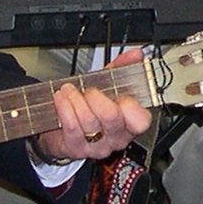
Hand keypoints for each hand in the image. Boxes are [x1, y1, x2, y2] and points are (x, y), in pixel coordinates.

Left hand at [37, 48, 152, 158]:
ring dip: (76, 99)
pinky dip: (65, 107)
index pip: (141, 121)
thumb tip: (136, 54)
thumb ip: (122, 68)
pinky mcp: (77, 149)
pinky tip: (61, 99)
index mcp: (129, 123)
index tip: (120, 95)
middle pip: (112, 118)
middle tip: (89, 90)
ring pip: (89, 121)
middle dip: (96, 97)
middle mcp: (116, 137)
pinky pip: (71, 127)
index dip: (131, 106)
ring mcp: (97, 145)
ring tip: (69, 90)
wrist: (62, 130)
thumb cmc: (89, 108)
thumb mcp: (107, 86)